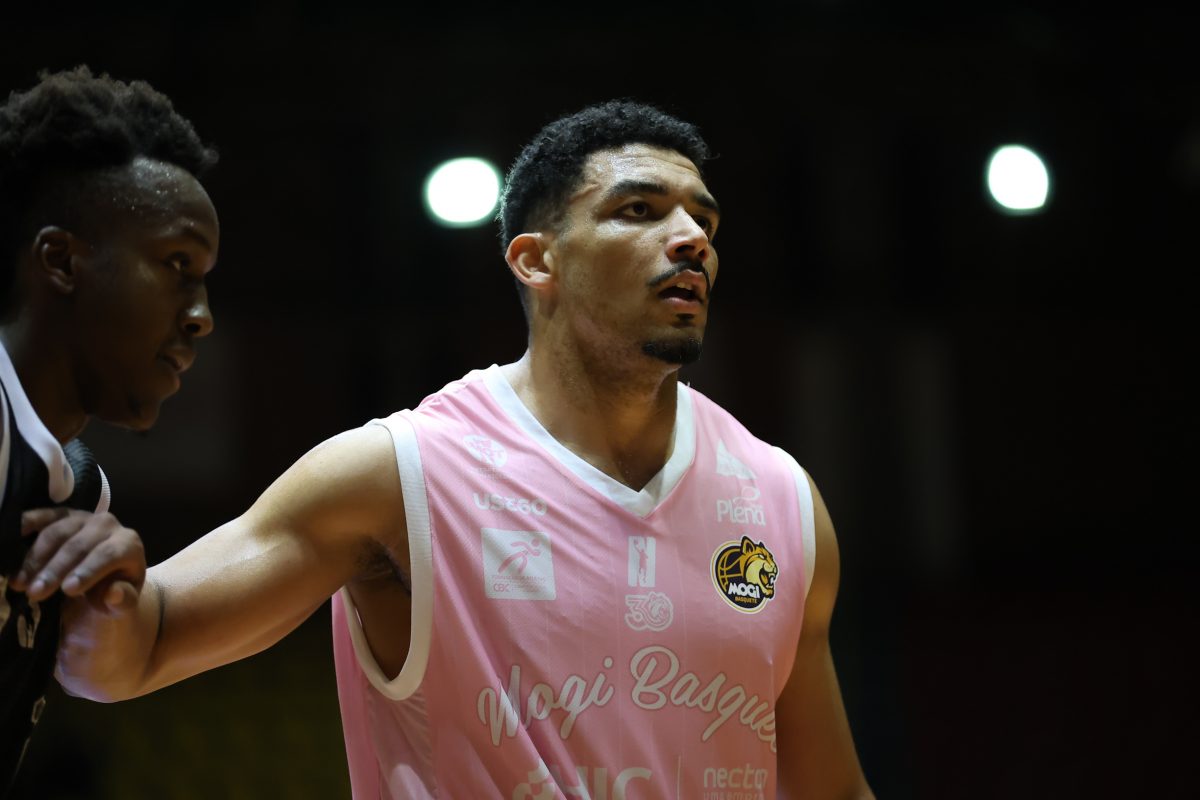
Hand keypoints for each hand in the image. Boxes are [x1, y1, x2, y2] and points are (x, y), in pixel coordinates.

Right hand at [12, 508, 145, 611]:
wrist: (105, 576)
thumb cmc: (114, 590)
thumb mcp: (122, 603)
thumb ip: (123, 600)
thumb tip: (114, 594)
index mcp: (128, 544)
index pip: (108, 555)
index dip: (88, 571)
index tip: (68, 590)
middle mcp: (108, 525)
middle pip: (78, 545)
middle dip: (55, 570)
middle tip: (34, 593)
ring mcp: (83, 517)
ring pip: (56, 533)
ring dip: (34, 559)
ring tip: (18, 583)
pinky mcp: (62, 515)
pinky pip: (42, 517)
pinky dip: (25, 527)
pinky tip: (10, 541)